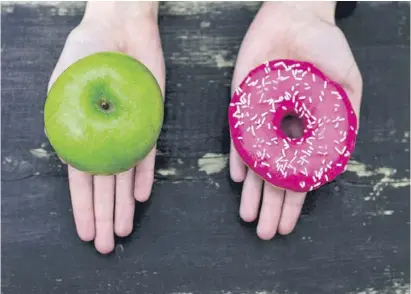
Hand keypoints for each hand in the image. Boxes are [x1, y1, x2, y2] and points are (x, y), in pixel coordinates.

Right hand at [46, 2, 164, 253]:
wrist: (120, 27)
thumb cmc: (86, 50)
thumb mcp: (64, 83)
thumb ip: (65, 118)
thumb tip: (65, 156)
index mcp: (80, 133)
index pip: (80, 179)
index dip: (82, 207)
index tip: (85, 232)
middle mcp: (105, 137)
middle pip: (104, 185)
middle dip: (104, 216)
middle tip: (106, 245)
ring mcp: (128, 132)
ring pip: (125, 176)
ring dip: (123, 204)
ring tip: (123, 230)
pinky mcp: (149, 122)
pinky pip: (148, 154)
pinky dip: (145, 175)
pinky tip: (140, 196)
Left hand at [230, 1, 361, 239]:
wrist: (295, 16)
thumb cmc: (325, 45)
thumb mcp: (347, 79)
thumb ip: (346, 114)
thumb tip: (341, 151)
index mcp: (308, 130)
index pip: (299, 174)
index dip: (295, 201)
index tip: (289, 225)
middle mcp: (283, 130)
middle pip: (275, 176)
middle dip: (271, 206)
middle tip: (265, 232)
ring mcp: (261, 119)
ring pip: (256, 162)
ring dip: (253, 191)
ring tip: (249, 217)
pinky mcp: (242, 104)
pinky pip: (238, 136)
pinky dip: (238, 157)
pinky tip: (239, 179)